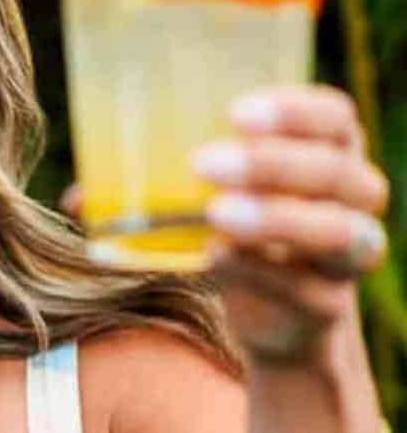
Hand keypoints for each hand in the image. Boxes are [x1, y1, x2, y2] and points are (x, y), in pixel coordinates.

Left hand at [58, 86, 389, 367]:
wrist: (280, 322)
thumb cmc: (242, 239)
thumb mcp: (208, 203)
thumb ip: (157, 189)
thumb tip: (79, 196)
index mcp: (330, 152)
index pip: (334, 116)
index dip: (293, 110)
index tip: (234, 112)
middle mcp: (354, 199)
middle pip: (336, 172)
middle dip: (272, 164)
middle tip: (205, 163)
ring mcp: (346, 255)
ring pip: (336, 231)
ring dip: (276, 219)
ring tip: (217, 215)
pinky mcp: (328, 305)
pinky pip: (305, 288)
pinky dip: (259, 273)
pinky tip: (216, 260)